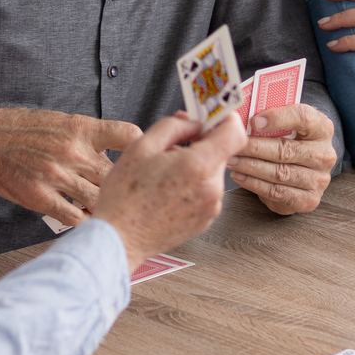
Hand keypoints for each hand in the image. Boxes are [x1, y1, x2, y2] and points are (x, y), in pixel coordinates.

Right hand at [0, 108, 139, 227]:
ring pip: (100, 199)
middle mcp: (73, 151)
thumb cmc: (20, 129)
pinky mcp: (40, 198)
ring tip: (116, 215)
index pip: (128, 135)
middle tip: (136, 199)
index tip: (145, 162)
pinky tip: (91, 223)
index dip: (143, 150)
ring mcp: (57, 176)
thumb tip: (116, 153)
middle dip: (129, 188)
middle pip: (118, 175)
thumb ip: (89, 137)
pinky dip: (87, 222)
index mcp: (81, 128)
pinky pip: (75, 218)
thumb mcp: (60, 121)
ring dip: (109, 208)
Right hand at [93, 111, 246, 269]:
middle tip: (172, 148)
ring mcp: (211, 207)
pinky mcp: (206, 220)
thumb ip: (173, 126)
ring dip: (196, 166)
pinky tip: (168, 192)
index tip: (214, 116)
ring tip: (164, 175)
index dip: (226, 119)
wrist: (119, 239)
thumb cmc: (125, 197)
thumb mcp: (141, 147)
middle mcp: (211, 188)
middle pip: (221, 152)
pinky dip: (193, 186)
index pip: (235, 133)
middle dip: (201, 144)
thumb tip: (192, 121)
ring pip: (212, 172)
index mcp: (197, 166)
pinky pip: (207, 192)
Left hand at [227, 104, 336, 214]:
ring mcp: (318, 179)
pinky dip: (254, 184)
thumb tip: (241, 117)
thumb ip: (271, 118)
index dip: (277, 118)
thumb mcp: (287, 125)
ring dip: (250, 166)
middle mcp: (324, 154)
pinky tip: (240, 176)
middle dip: (254, 147)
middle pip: (286, 150)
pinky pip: (277, 192)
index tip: (254, 121)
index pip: (303, 117)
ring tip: (231, 160)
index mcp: (322, 128)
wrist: (303, 170)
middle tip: (233, 144)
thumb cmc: (289, 141)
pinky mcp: (308, 199)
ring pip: (279, 173)